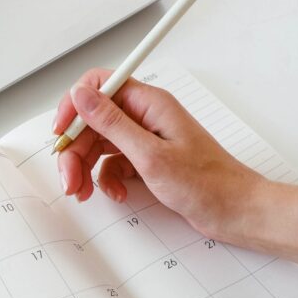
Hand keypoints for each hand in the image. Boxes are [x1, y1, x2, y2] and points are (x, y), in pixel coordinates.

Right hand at [52, 68, 263, 242]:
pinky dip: (106, 179)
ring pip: (98, 144)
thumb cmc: (208, 183)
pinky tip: (116, 193)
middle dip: (75, 150)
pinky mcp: (145, 158)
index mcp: (148, 104)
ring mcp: (144, 138)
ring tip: (83, 191)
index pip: (98, 86)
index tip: (61, 131)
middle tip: (69, 178)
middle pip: (92, 122)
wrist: (236, 211)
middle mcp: (144, 116)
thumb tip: (81, 95)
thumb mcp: (151, 155)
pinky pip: (111, 162)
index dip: (74, 106)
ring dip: (85, 168)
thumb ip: (112, 124)